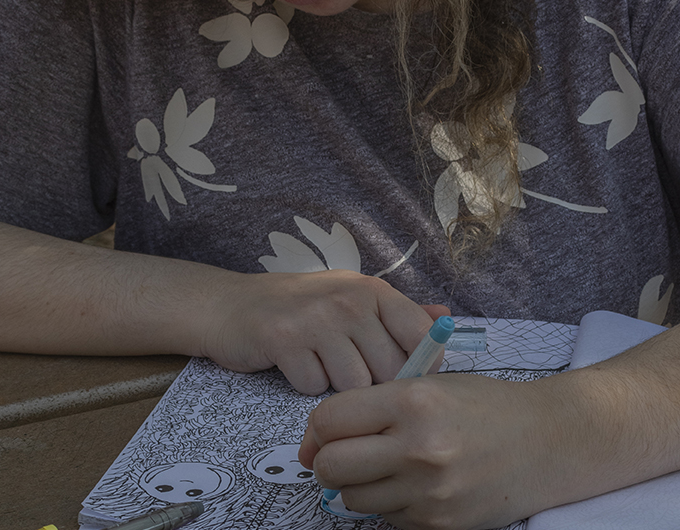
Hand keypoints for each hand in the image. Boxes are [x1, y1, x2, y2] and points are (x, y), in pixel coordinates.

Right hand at [200, 269, 449, 394]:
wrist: (233, 305)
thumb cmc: (303, 307)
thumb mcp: (353, 298)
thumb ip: (400, 312)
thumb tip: (446, 318)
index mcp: (373, 289)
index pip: (421, 335)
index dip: (419, 365)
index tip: (402, 375)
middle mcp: (348, 299)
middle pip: (389, 370)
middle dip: (373, 383)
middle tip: (350, 370)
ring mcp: (316, 318)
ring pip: (354, 386)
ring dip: (338, 387)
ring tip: (321, 363)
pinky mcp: (284, 341)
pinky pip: (315, 389)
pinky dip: (305, 385)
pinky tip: (295, 364)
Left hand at [299, 372, 567, 529]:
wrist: (545, 442)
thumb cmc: (482, 405)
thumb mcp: (429, 382)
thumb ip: (373, 403)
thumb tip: (317, 438)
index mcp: (413, 400)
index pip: (330, 418)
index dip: (320, 426)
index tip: (324, 431)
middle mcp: (418, 448)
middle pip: (331, 465)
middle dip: (328, 459)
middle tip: (346, 451)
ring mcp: (428, 493)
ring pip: (352, 498)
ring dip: (359, 483)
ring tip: (389, 464)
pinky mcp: (438, 525)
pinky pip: (385, 518)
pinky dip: (390, 502)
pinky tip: (416, 482)